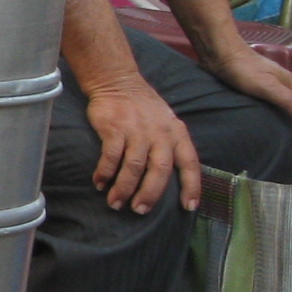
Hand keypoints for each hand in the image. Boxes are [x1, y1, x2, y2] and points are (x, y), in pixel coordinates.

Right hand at [85, 74, 199, 214]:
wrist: (117, 82)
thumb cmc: (142, 107)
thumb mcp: (166, 123)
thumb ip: (170, 146)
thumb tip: (166, 178)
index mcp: (177, 134)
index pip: (189, 163)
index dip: (191, 186)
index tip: (188, 207)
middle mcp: (160, 134)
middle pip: (159, 170)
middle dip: (150, 194)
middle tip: (140, 210)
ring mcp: (137, 131)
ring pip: (134, 167)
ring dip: (124, 188)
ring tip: (115, 203)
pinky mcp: (114, 129)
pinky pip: (111, 157)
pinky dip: (105, 173)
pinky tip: (99, 183)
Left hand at [207, 43, 291, 136]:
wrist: (219, 52)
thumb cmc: (243, 69)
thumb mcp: (267, 86)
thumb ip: (287, 100)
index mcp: (289, 83)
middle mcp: (282, 84)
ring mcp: (268, 83)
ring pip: (283, 104)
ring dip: (287, 119)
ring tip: (283, 137)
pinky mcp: (253, 85)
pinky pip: (269, 102)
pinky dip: (273, 114)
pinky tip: (264, 122)